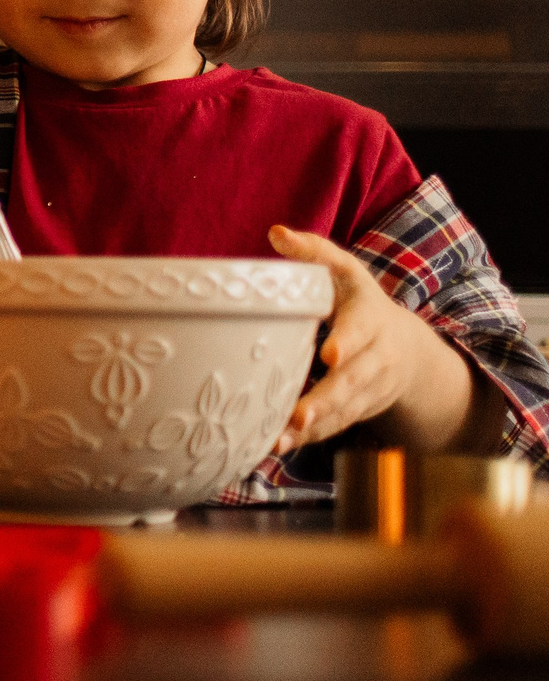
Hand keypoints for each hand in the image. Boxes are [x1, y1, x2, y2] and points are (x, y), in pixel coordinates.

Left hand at [269, 225, 475, 455]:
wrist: (405, 349)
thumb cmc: (359, 301)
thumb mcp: (345, 271)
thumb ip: (314, 251)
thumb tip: (276, 233)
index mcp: (371, 319)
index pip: (362, 330)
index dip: (348, 342)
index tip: (331, 355)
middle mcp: (375, 359)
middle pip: (353, 382)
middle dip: (327, 399)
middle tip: (300, 415)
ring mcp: (369, 390)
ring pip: (344, 412)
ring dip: (313, 429)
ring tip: (279, 441)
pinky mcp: (356, 411)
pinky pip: (334, 427)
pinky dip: (309, 440)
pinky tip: (275, 448)